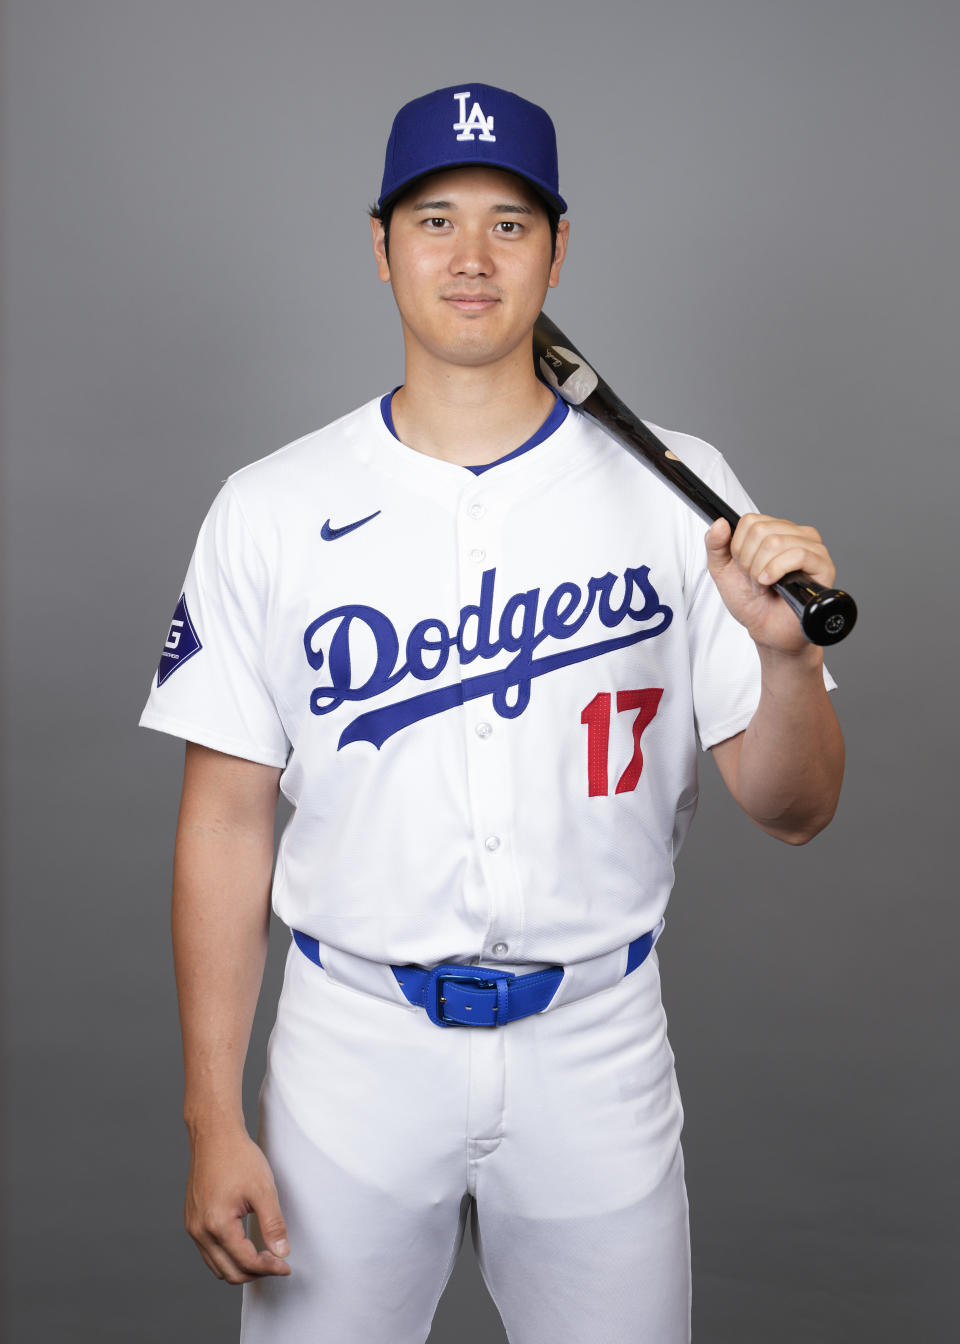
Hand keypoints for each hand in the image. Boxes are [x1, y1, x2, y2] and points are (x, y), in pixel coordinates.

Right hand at [184, 1127, 290, 1284]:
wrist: (214, 1135)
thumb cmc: (238, 1157)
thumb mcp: (263, 1190)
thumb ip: (273, 1224)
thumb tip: (281, 1253)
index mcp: (217, 1225)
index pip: (246, 1262)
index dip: (269, 1268)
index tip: (286, 1266)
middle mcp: (200, 1231)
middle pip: (229, 1272)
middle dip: (255, 1273)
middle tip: (277, 1262)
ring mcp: (193, 1227)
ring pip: (217, 1266)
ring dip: (240, 1267)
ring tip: (263, 1256)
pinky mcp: (192, 1221)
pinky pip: (209, 1252)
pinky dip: (227, 1256)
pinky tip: (245, 1244)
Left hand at [705, 513, 835, 654]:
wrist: (767, 630)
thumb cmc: (751, 602)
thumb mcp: (722, 571)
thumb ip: (715, 545)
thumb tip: (720, 523)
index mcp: (774, 531)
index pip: (750, 521)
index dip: (739, 548)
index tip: (743, 568)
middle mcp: (795, 534)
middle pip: (761, 530)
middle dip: (749, 562)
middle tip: (755, 580)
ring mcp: (812, 548)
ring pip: (776, 542)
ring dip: (761, 570)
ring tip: (765, 585)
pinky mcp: (823, 565)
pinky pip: (798, 554)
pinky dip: (777, 570)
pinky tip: (773, 583)